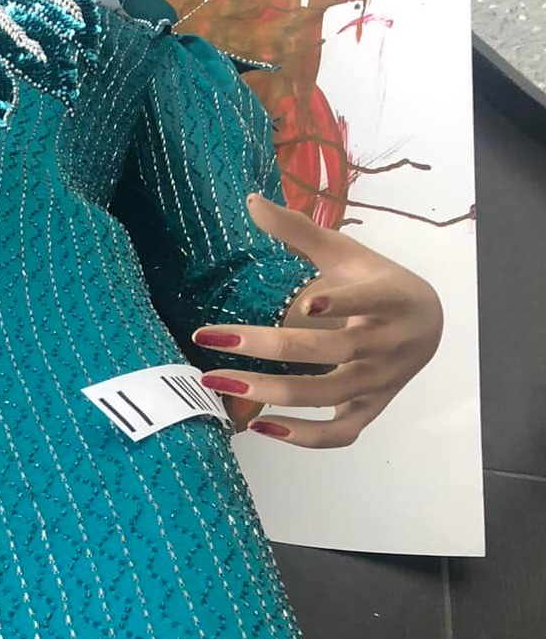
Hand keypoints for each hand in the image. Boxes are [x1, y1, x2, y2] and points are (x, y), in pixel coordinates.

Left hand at [192, 192, 443, 449]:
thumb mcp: (347, 254)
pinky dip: (303, 437)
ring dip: (269, 392)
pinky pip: (340, 434)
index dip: (341, 304)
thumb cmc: (379, 284)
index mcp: (390, 300)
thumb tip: (250, 201)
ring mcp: (380, 383)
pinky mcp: (371, 409)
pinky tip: (260, 427)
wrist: (428, 323)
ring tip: (218, 381)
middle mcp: (387, 346)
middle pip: (326, 352)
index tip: (307, 301)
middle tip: (209, 337)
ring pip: (325, 395)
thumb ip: (300, 232)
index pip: (368, 301)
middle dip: (265, 347)